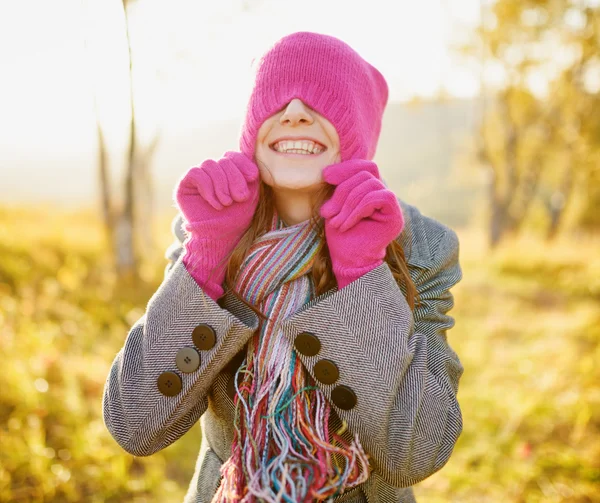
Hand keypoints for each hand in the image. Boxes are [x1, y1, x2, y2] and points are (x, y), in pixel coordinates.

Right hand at [173, 151, 259, 298]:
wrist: (220, 237)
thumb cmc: (236, 218)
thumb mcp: (250, 194)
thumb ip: (250, 175)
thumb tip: (249, 153)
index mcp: (228, 171)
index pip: (234, 156)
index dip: (243, 164)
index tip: (253, 178)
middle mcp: (213, 171)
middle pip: (224, 160)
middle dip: (234, 179)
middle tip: (239, 198)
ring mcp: (199, 176)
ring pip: (210, 164)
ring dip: (221, 186)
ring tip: (226, 203)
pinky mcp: (185, 184)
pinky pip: (196, 174)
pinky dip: (208, 188)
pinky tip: (215, 204)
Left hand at [320, 159, 403, 288]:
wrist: (349, 262)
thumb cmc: (341, 236)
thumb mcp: (335, 206)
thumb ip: (338, 188)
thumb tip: (328, 171)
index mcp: (371, 190)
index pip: (365, 167)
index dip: (346, 168)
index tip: (325, 176)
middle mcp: (384, 194)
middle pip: (365, 174)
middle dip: (342, 190)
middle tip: (328, 212)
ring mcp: (392, 205)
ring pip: (370, 184)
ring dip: (347, 204)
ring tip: (336, 222)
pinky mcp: (395, 215)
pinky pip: (377, 197)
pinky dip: (357, 209)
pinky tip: (346, 224)